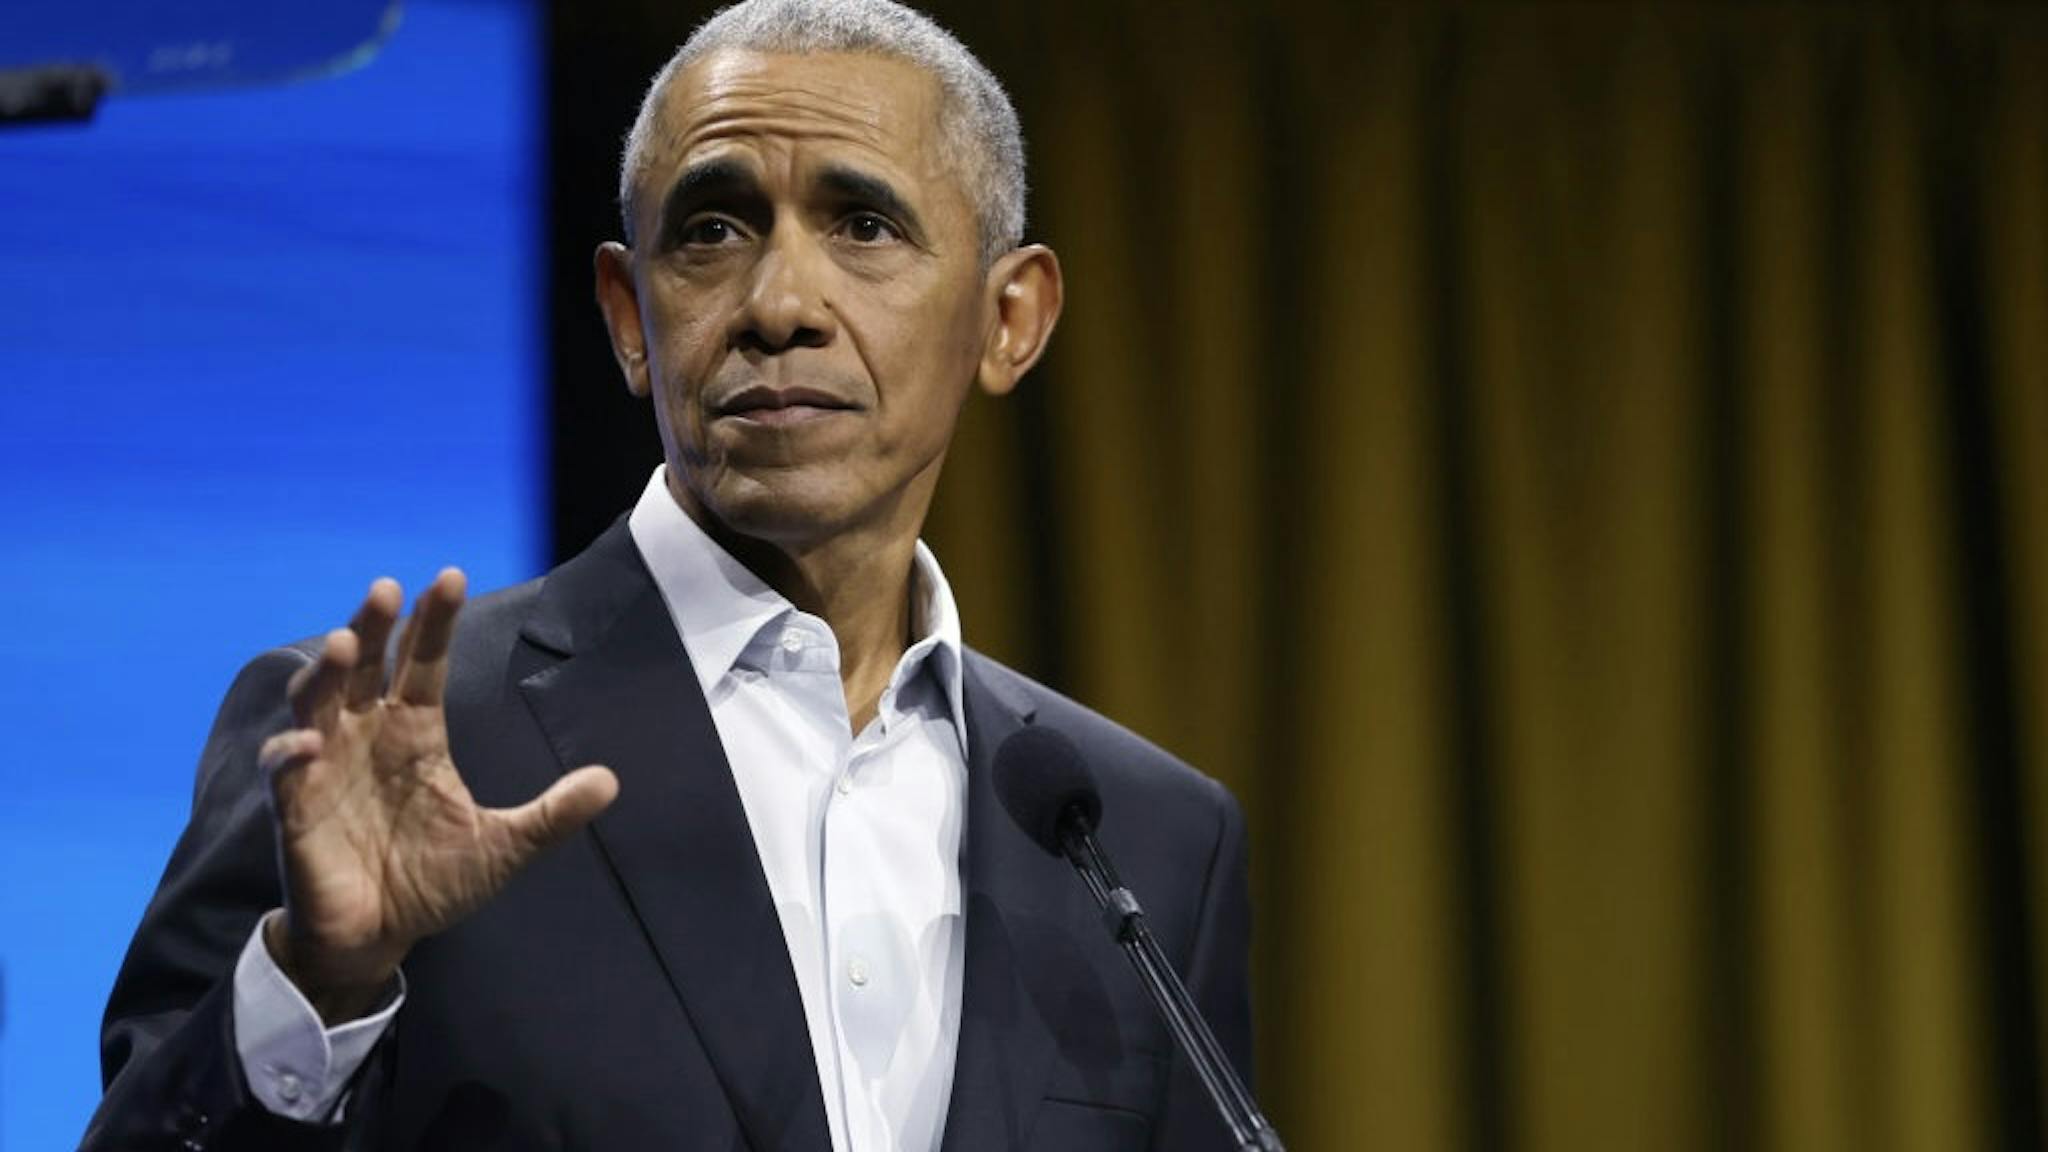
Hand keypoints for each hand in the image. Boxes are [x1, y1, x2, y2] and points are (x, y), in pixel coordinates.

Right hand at [258, 570, 618, 1022]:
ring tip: (343, 643)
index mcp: (415, 733)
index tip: (450, 576)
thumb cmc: (433, 883)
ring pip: (316, 701)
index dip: (433, 623)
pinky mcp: (295, 808)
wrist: (379, 938)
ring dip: (325, 672)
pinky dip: (288, 754)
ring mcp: (325, 767)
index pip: (423, 664)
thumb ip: (552, 815)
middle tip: (386, 589)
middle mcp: (366, 736)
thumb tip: (611, 781)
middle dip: (373, 626)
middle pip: (365, 666)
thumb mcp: (503, 847)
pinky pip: (283, 772)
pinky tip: (306, 744)